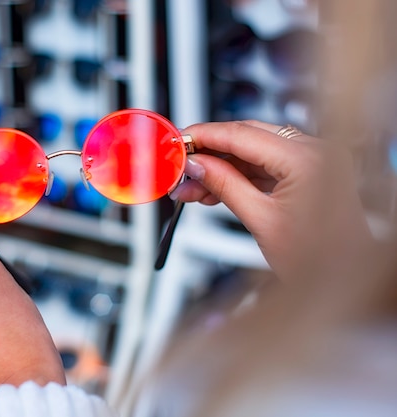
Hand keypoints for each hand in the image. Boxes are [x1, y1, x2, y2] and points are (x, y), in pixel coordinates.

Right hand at [170, 120, 374, 280]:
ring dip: (221, 166)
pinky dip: (239, 175)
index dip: (203, 135)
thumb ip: (224, 185)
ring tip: (192, 187)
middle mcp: (315, 151)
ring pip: (253, 151)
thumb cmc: (320, 260)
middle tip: (180, 164)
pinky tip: (214, 189)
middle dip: (208, 152)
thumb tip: (196, 165)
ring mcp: (315, 161)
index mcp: (307, 159)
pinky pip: (266, 165)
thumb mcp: (260, 220)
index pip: (241, 134)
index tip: (179, 140)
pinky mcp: (310, 173)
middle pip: (246, 137)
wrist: (347, 280)